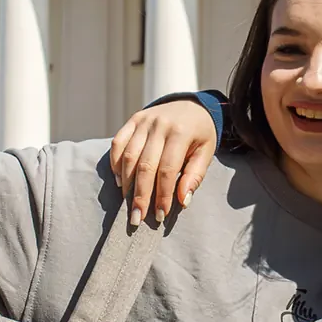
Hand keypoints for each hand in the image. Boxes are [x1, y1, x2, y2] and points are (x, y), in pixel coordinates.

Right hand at [109, 99, 217, 226]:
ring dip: (127, 183)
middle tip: (137, 217)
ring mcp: (144, 121)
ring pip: (128, 156)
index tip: (160, 215)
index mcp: (180, 132)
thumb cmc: (200, 133)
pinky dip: (115, 163)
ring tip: (128, 203)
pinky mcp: (133, 120)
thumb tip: (182, 201)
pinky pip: (118, 143)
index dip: (162, 195)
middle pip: (145, 166)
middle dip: (140, 195)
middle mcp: (159, 125)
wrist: (191, 105)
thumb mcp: (206, 152)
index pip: (167, 170)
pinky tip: (120, 181)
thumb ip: (195, 176)